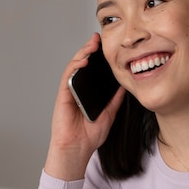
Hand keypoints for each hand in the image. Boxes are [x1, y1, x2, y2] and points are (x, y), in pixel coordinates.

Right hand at [44, 33, 125, 179]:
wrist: (77, 150)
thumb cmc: (89, 136)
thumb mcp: (109, 114)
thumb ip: (115, 99)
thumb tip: (126, 85)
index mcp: (88, 92)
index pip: (93, 70)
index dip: (98, 56)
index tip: (107, 45)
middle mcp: (77, 89)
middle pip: (82, 64)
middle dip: (89, 49)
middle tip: (99, 38)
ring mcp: (69, 91)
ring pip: (74, 67)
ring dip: (82, 54)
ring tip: (92, 44)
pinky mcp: (63, 96)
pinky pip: (67, 78)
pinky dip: (74, 68)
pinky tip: (83, 61)